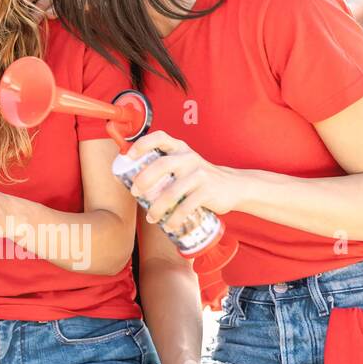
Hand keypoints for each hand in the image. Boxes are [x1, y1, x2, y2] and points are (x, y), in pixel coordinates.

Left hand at [125, 132, 243, 229]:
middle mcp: (189, 158)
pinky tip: (168, 225)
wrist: (233, 186)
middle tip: (135, 193)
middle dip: (143, 181)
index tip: (129, 156)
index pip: (159, 138)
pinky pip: (186, 207)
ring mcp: (199, 174)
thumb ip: (164, 165)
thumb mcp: (184, 163)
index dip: (142, 144)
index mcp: (180, 148)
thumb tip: (128, 177)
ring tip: (151, 218)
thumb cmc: (199, 176)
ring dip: (157, 208)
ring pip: (171, 192)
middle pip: (161, 165)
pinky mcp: (207, 191)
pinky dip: (174, 219)